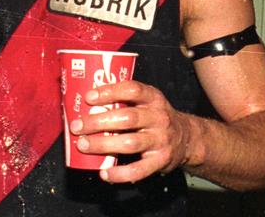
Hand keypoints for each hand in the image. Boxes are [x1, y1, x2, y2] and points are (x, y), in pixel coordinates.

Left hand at [72, 80, 193, 182]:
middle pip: (128, 118)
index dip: (110, 92)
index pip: (133, 90)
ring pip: (130, 143)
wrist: (187, 139)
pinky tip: (104, 172)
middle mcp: (159, 118)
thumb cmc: (156, 119)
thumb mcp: (149, 103)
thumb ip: (125, 102)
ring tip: (83, 145)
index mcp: (154, 99)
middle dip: (98, 122)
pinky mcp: (160, 161)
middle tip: (78, 126)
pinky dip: (118, 173)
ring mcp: (161, 140)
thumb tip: (86, 106)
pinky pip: (138, 170)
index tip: (89, 97)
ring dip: (103, 145)